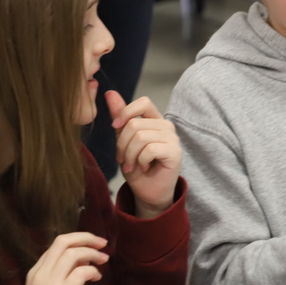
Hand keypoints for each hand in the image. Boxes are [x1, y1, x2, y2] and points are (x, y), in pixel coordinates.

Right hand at [20, 232, 107, 284]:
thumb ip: (57, 277)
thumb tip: (79, 262)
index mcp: (35, 273)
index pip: (56, 245)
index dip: (77, 240)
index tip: (92, 245)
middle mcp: (40, 274)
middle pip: (63, 241)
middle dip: (86, 237)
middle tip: (103, 243)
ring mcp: (50, 284)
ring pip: (73, 253)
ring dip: (93, 253)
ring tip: (104, 260)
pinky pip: (82, 272)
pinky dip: (93, 271)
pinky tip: (97, 278)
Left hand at [106, 90, 181, 218]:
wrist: (147, 191)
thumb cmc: (137, 166)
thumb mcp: (123, 140)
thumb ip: (120, 118)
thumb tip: (110, 93)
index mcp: (154, 120)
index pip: (143, 102)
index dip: (126, 112)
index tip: (115, 127)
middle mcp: (166, 126)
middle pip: (135, 125)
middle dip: (122, 144)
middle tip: (123, 158)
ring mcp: (173, 139)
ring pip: (141, 137)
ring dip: (130, 155)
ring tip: (132, 165)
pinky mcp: (175, 152)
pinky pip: (150, 149)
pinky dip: (141, 161)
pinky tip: (144, 167)